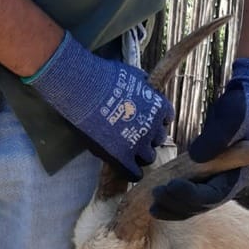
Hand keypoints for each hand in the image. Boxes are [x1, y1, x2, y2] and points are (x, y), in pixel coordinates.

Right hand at [24, 32, 173, 179]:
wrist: (82, 88)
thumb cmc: (103, 76)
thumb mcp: (133, 75)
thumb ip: (143, 87)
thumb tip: (146, 88)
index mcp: (159, 107)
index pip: (166, 119)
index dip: (154, 119)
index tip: (142, 118)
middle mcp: (153, 127)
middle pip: (158, 139)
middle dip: (147, 136)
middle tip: (131, 133)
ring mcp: (138, 144)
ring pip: (148, 157)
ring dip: (140, 154)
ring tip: (126, 149)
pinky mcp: (121, 158)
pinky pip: (134, 173)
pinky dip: (132, 172)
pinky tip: (125, 167)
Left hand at [150, 57, 248, 219]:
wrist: (242, 102)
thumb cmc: (241, 109)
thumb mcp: (232, 118)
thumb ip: (217, 137)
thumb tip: (196, 157)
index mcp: (238, 175)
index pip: (214, 195)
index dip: (192, 196)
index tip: (171, 186)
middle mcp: (226, 184)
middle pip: (201, 205)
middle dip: (178, 204)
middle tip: (156, 193)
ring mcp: (214, 182)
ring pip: (192, 206)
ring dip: (172, 207)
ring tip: (151, 206)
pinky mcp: (202, 177)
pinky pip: (186, 196)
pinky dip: (172, 200)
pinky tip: (154, 201)